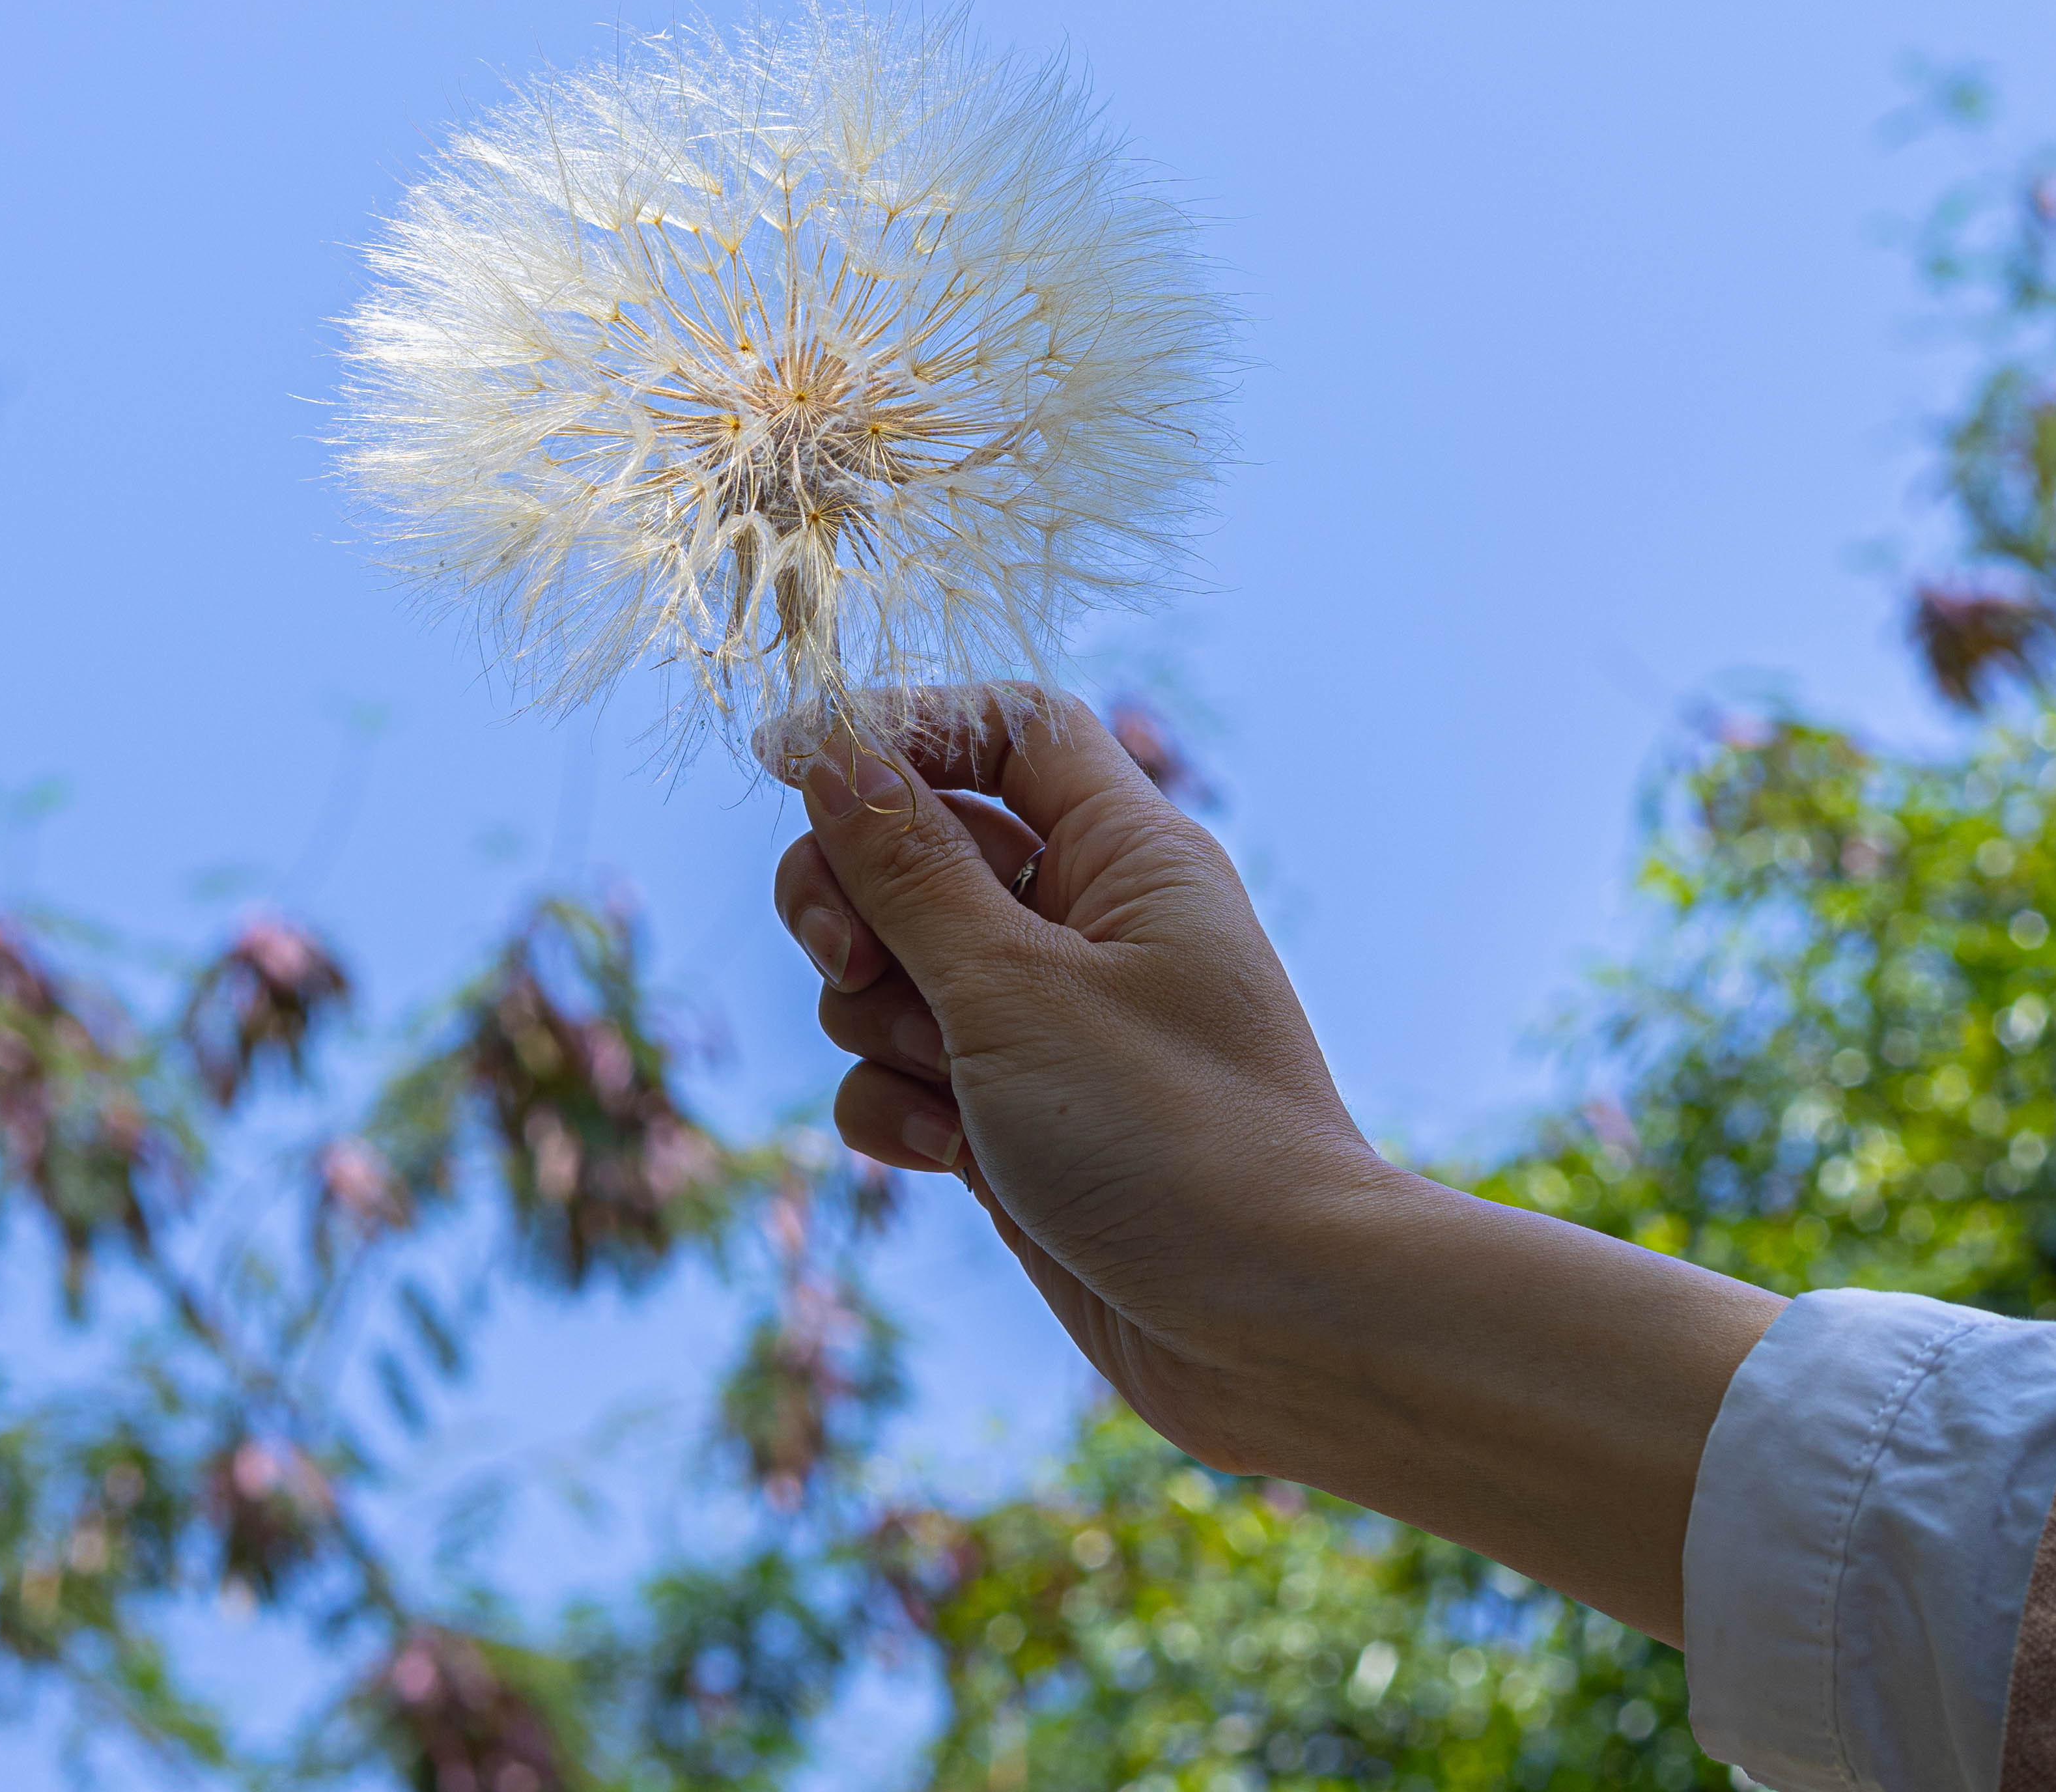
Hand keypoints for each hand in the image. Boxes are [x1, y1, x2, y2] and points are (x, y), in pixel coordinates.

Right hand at [767, 688, 1399, 1478]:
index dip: (897, 729)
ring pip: (893, 968)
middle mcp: (1090, 925)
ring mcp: (1050, 1026)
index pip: (1002, 729)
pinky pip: (905, 1074)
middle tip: (847, 955)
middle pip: (918, 844)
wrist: (1268, 1325)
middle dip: (852, 895)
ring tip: (945, 1086)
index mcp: (1125, 853)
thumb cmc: (1169, 1136)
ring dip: (877, 1021)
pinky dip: (900, 1107)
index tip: (786, 759)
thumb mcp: (1012, 985)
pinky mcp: (1015, 1118)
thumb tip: (831, 750)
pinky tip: (947, 1157)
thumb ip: (908, 864)